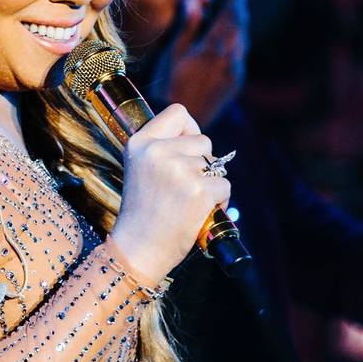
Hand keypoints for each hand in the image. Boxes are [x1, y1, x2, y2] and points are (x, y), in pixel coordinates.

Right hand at [108, 102, 232, 281]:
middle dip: (202, 163)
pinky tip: (198, 213)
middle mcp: (157, 151)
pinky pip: (224, 186)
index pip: (178, 112)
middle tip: (183, 187)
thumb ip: (162, 149)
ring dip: (210, 183)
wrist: (138, 249)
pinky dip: (219, 201)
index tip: (186, 150)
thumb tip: (198, 141)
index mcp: (140, 143)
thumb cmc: (143, 212)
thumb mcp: (141, 169)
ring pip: (216, 164)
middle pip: (202, 140)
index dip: (189, 130)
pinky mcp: (198, 190)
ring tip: (188, 202)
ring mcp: (178, 170)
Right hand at [155, 0, 250, 127]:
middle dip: (240, 11)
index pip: (230, 16)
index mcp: (214, 48)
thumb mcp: (174, 52)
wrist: (181, 119)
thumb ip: (188, 26)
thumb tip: (195, 0)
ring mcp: (235, 73)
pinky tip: (234, 42)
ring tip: (238, 15)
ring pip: (243, 43)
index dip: (236, 0)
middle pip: (240, 28)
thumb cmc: (170, 84)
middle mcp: (230, 59)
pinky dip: (239, 43)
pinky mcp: (235, 84)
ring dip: (241, 26)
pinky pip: (241, 57)